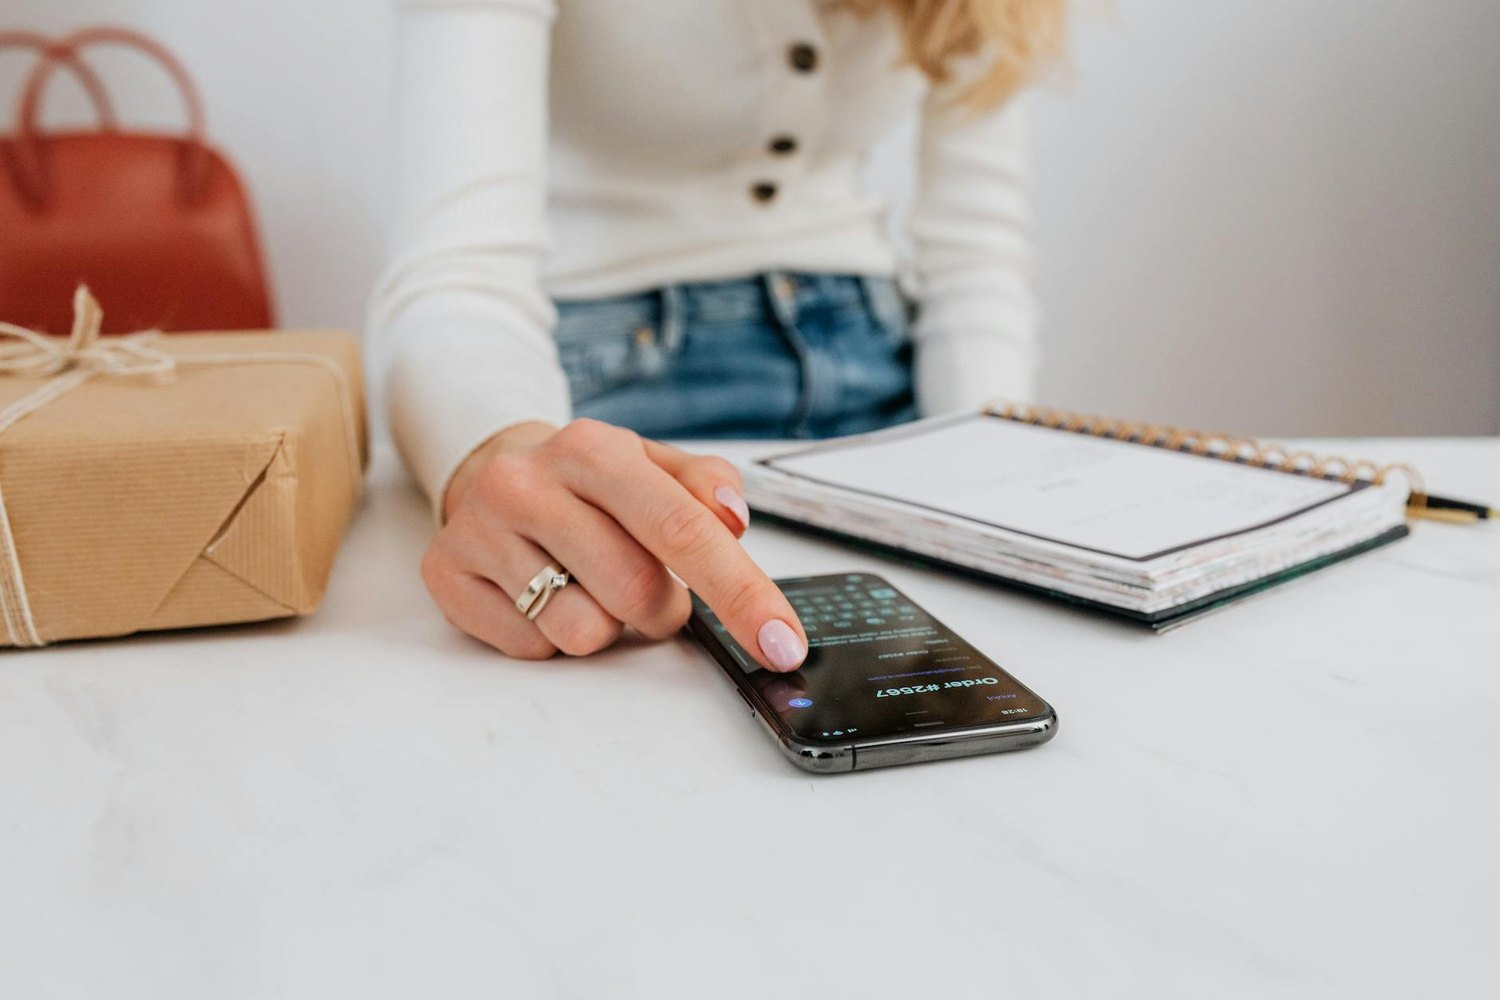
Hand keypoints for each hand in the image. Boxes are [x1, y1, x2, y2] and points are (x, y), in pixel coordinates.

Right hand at [422, 418, 807, 670]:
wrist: (490, 470)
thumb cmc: (589, 481)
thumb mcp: (652, 465)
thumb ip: (706, 487)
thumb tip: (732, 520)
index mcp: (593, 448)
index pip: (682, 530)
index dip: (742, 593)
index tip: (782, 643)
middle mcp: (528, 482)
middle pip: (638, 593)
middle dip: (661, 608)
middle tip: (644, 586)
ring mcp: (480, 530)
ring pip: (582, 630)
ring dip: (606, 626)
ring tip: (586, 583)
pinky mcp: (447, 576)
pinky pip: (533, 647)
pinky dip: (552, 635)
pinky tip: (540, 592)